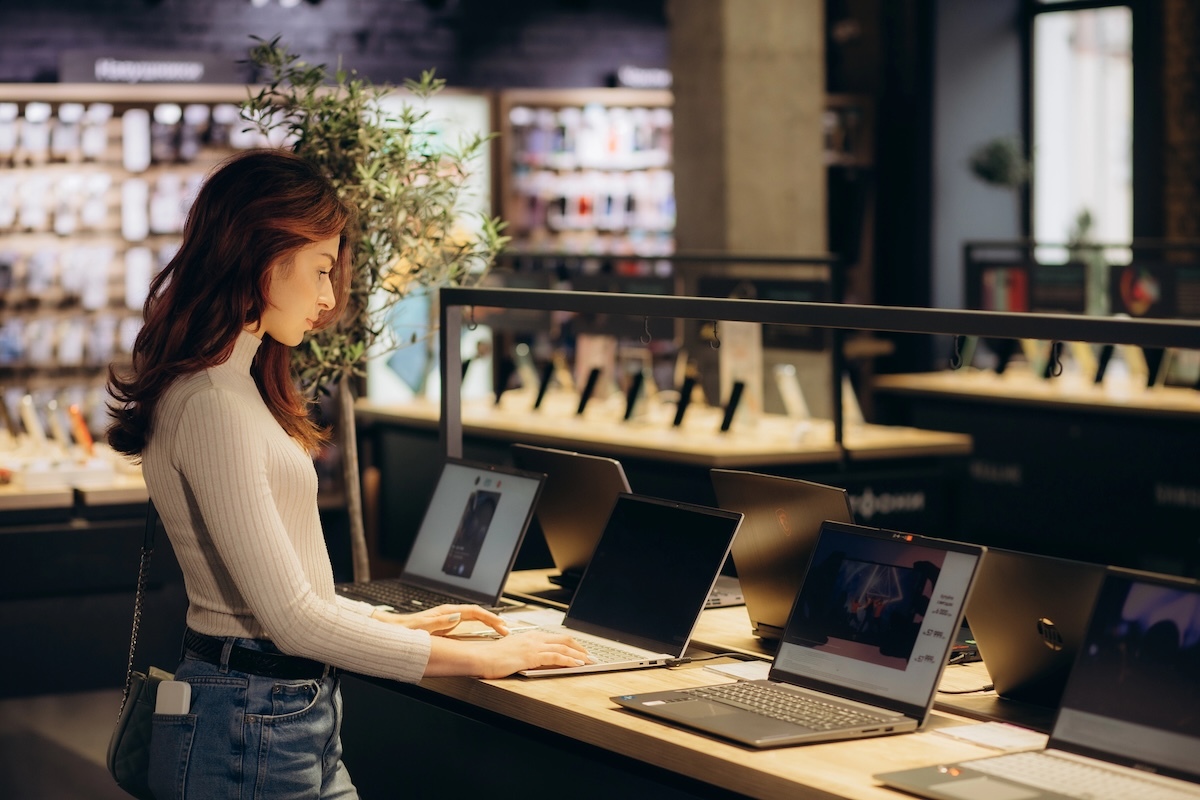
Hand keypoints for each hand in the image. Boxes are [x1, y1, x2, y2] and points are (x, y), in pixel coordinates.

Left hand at [372, 604, 509, 636]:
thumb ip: (438, 622)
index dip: (490, 619)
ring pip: (473, 619)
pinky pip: (467, 624)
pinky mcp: (445, 626)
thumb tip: (457, 617)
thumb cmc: (404, 630)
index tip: (501, 626)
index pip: (475, 612)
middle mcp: (449, 614)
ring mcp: (447, 619)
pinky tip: (483, 634)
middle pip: (477, 614)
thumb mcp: (422, 627)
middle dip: (494, 620)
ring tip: (500, 630)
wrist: (392, 630)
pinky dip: (479, 627)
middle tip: (507, 630)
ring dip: (488, 623)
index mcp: (446, 612)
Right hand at [476, 631, 593, 678]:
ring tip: (589, 661)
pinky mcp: (531, 656)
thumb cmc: (492, 658)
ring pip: (563, 647)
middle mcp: (533, 638)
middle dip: (580, 647)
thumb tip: (535, 660)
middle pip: (564, 639)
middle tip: (590, 655)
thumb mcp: (512, 653)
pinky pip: (555, 657)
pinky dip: (569, 660)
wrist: (480, 658)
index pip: (555, 637)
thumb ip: (525, 654)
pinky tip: (577, 664)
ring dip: (579, 655)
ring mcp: (533, 646)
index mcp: (530, 636)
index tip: (580, 650)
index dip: (571, 643)